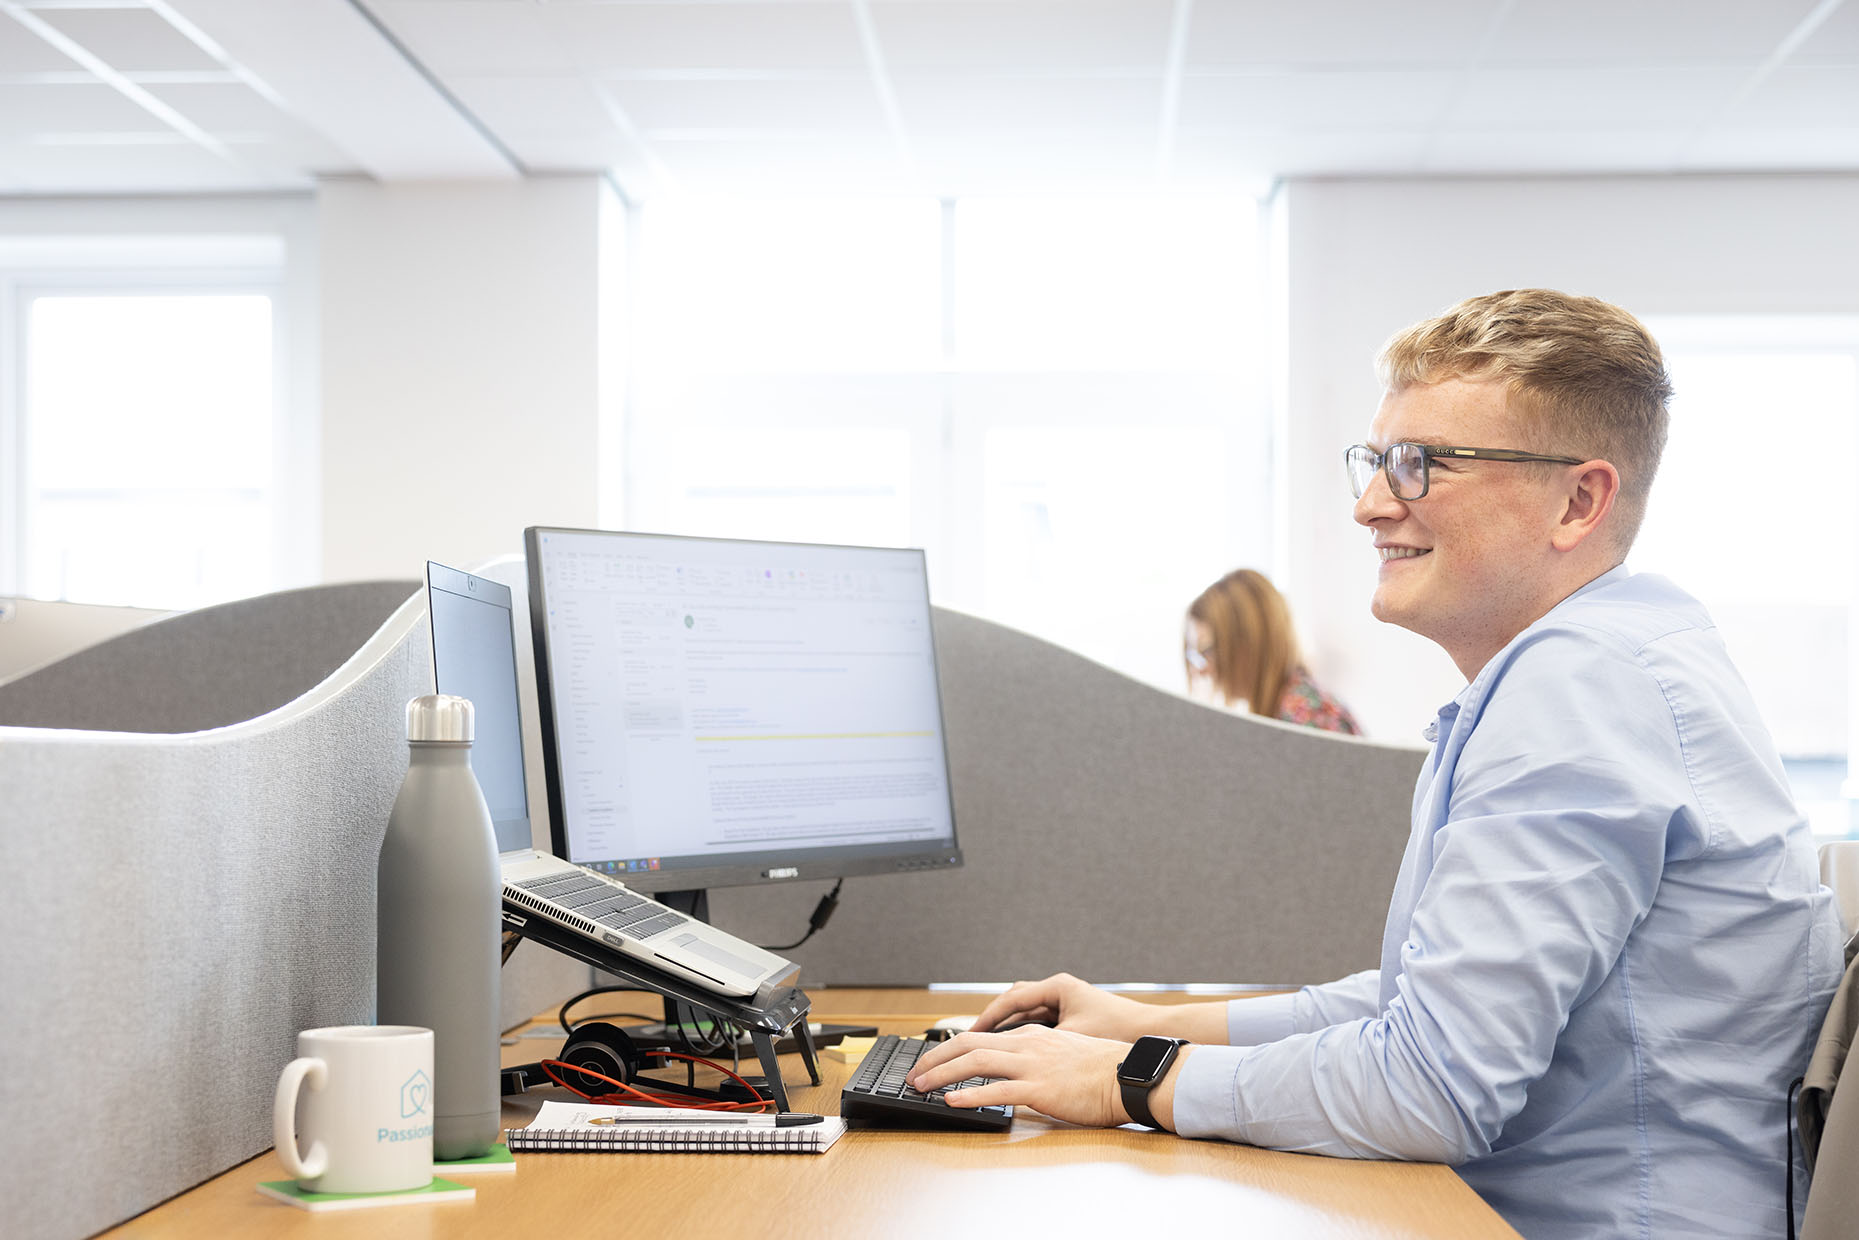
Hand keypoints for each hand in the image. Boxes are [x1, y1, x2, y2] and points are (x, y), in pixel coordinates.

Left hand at [904, 1025, 1137, 1127]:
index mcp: (1031, 1036)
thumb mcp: (1063, 1051)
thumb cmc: (1101, 1069)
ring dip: (941, 1074)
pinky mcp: (1040, 1088)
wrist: (1128, 1076)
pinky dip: (969, 1095)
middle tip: (914, 1074)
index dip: (950, 1050)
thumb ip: (1036, 1056)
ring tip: (921, 1086)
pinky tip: (951, 1101)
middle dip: (935, 1058)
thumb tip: (1014, 1070)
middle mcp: (1027, 1044)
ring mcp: (1032, 1065)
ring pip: (975, 1062)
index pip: (980, 1037)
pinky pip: (997, 1090)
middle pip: (968, 1044)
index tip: (932, 1062)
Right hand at [971, 973, 1156, 1040]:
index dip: (987, 1018)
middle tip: (968, 1040)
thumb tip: (1009, 1056)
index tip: (968, 1034)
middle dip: (991, 1021)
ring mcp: (1065, 1003)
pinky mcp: (1072, 1017)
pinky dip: (1023, 1033)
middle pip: (1013, 1002)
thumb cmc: (1116, 1032)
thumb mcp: (1072, 1039)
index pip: (1010, 1000)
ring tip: (984, 1046)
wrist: (1148, 1035)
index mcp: (1057, 988)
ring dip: (1006, 1027)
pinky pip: (1038, 1023)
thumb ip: (1039, 1044)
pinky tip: (1014, 1051)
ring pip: (1024, 1012)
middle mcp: (1059, 991)